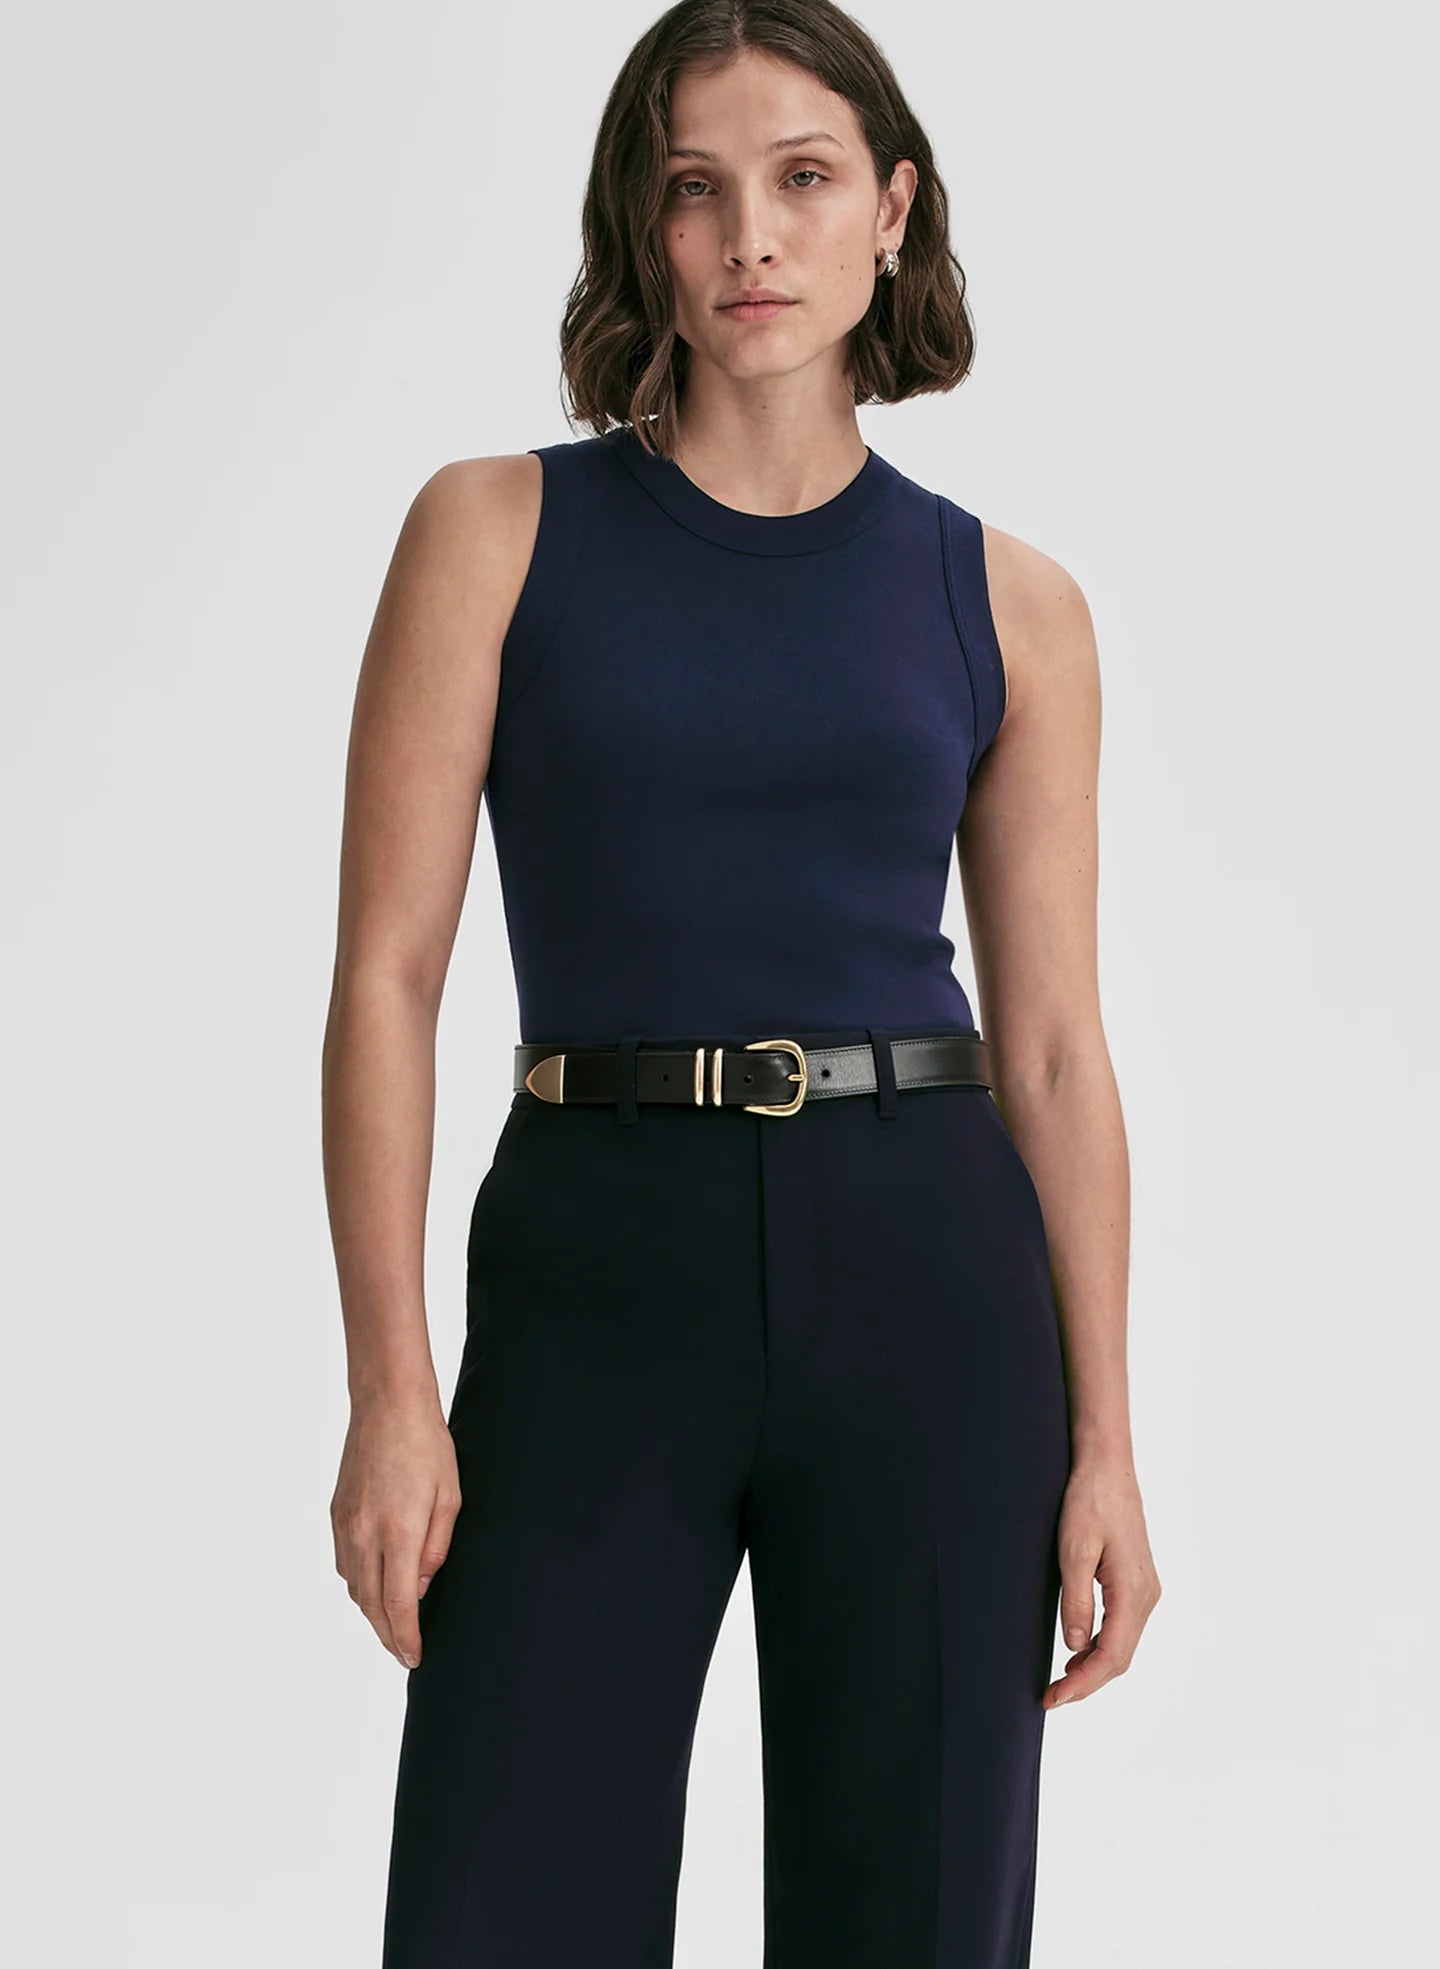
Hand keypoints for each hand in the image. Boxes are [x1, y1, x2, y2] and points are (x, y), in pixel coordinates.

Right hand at [330, 1393, 461, 1669]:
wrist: (387, 1406)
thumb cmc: (426, 1446)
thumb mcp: (449, 1497)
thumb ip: (435, 1548)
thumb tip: (421, 1587)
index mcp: (397, 1532)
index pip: (399, 1604)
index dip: (405, 1638)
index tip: (413, 1657)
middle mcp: (364, 1535)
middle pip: (371, 1605)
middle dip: (388, 1635)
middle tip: (405, 1652)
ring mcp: (345, 1525)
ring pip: (354, 1587)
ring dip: (372, 1611)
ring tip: (393, 1625)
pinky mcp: (336, 1514)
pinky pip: (344, 1564)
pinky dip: (359, 1583)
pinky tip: (375, 1586)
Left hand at [1044, 1453, 1160, 1708]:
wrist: (1107, 1467)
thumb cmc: (1089, 1501)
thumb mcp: (1074, 1550)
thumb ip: (1077, 1601)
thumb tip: (1075, 1647)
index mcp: (1133, 1591)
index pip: (1111, 1655)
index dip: (1082, 1683)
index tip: (1053, 1697)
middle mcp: (1146, 1596)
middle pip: (1120, 1657)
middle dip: (1087, 1682)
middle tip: (1050, 1697)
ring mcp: (1145, 1589)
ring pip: (1122, 1644)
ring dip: (1094, 1667)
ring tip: (1060, 1681)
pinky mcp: (1136, 1582)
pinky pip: (1122, 1626)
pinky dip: (1101, 1646)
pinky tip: (1078, 1651)